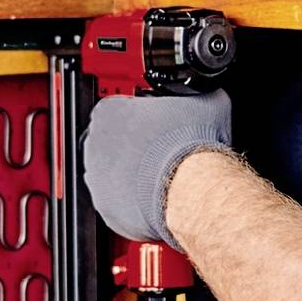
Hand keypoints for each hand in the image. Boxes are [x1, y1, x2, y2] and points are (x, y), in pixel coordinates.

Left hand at [83, 91, 232, 247]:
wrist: (191, 186)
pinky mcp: (106, 207)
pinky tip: (157, 194)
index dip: (140, 116)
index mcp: (110, 111)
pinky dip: (134, 201)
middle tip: (161, 149)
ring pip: (112, 174)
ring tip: (161, 174)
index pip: (117, 108)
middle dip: (134, 146)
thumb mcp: (204, 100)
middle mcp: (96, 144)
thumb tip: (205, 93)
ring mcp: (97, 177)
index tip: (155, 123)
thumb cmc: (190, 145)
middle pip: (112, 142)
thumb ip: (194, 94)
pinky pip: (119, 202)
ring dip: (132, 174)